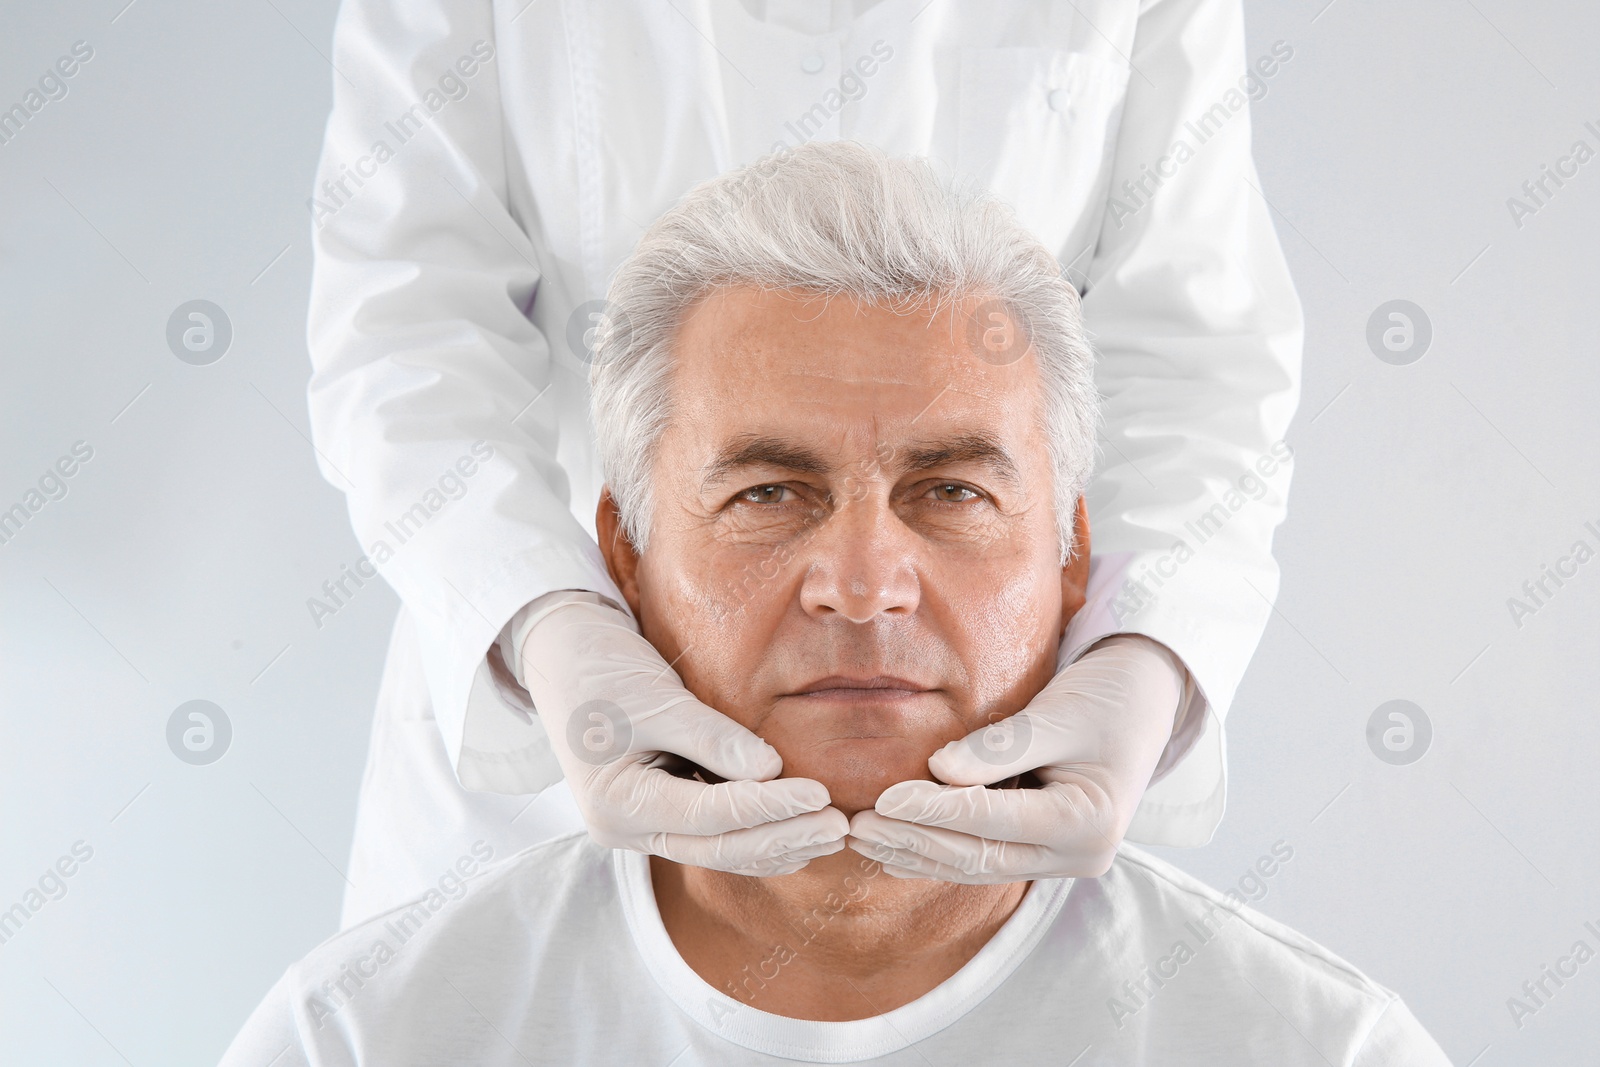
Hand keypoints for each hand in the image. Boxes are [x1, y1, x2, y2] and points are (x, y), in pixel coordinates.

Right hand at [518, 592, 847, 875]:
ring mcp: (640, 826)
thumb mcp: (656, 698)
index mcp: (614, 803)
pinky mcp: (659, 812)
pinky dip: (756, 833)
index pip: (708, 816)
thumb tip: (771, 771)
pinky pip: (713, 835)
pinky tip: (799, 829)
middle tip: (838, 826)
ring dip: (777, 844)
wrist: (562, 654)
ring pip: (718, 851)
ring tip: (831, 832)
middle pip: (716, 848)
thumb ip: (713, 737)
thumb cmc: (601, 668)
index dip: (768, 807)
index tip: (820, 794)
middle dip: (781, 837)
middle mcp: (624, 828)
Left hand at [847, 634, 1187, 882]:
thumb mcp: (1058, 712)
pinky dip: (938, 853)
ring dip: (916, 853)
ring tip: (862, 837)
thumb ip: (1001, 747)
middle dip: (914, 841)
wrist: (1146, 698)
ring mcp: (1062, 859)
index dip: (935, 811)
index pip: (994, 821)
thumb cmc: (1107, 696)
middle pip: (980, 855)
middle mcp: (1079, 855)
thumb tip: (938, 771)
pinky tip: (894, 853)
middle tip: (858, 825)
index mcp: (1090, 822)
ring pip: (976, 865)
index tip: (884, 797)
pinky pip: (984, 858)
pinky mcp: (1044, 851)